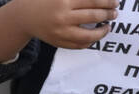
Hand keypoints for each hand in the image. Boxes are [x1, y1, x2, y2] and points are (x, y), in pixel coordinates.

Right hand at [0, 0, 115, 58]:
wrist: (24, 16)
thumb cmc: (45, 1)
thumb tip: (101, 0)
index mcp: (64, 1)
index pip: (93, 1)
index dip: (107, 2)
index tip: (115, 2)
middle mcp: (63, 17)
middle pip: (93, 15)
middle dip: (107, 14)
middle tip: (114, 13)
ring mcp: (60, 32)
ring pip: (88, 34)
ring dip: (102, 31)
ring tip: (107, 26)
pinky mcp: (57, 42)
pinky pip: (78, 44)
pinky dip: (89, 41)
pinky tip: (94, 36)